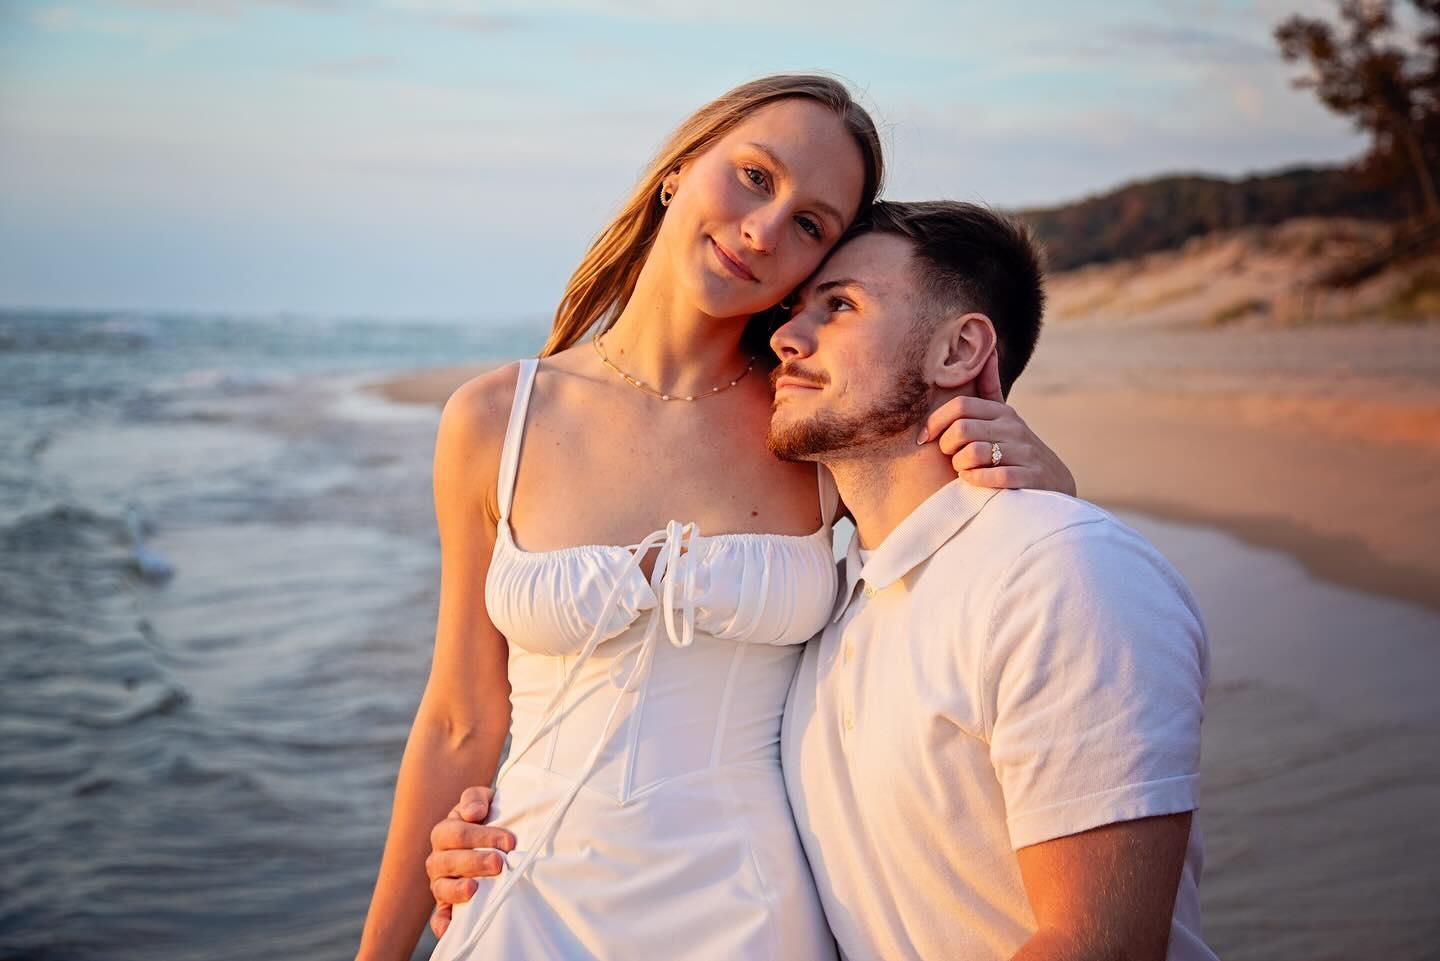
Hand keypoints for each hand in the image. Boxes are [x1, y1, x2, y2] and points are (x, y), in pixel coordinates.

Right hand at [425, 785, 516, 939]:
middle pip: (448, 861)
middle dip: (475, 861)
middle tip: (499, 862)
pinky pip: (439, 917)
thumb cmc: (490, 817)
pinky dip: (442, 924)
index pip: (456, 833)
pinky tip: (450, 929)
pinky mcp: (446, 905)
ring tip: (475, 889)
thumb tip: (473, 813)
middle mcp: (439, 858)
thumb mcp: (484, 800)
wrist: (498, 837)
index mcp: (445, 832)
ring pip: (441, 887)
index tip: (509, 842)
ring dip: (458, 890)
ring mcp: (441, 882)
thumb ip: (475, 799)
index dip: (482, 836)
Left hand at [918, 350, 1076, 496]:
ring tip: (963, 469)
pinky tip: (974, 481)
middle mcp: (1014, 427)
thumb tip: (987, 350)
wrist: (1054, 483)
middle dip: (946, 447)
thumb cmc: (1017, 449)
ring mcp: (1024, 451)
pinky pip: (994, 475)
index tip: (925, 438)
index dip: (935, 422)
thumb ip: (989, 388)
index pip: (960, 405)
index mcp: (1002, 411)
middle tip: (950, 456)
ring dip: (960, 466)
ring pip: (974, 453)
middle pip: (962, 429)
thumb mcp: (1004, 417)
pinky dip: (976, 480)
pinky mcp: (1031, 476)